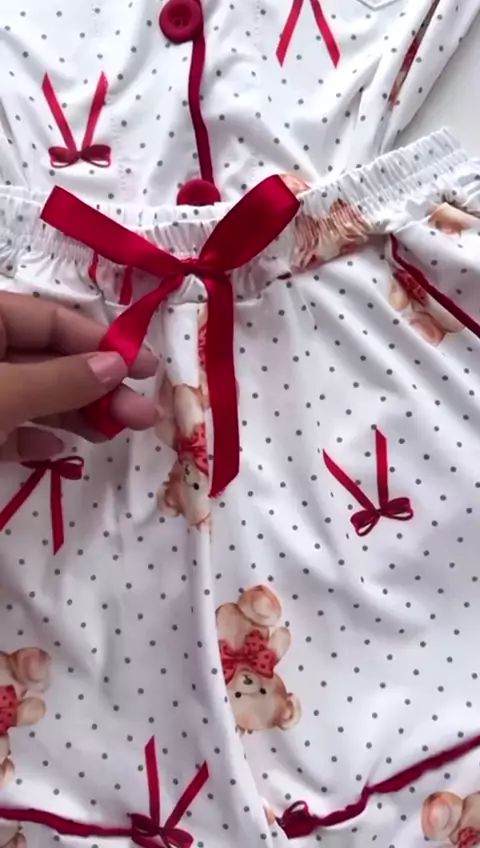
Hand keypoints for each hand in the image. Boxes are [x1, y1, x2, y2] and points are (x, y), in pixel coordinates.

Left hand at [0, 292, 157, 461]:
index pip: (50, 318)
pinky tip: (55, 448)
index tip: (145, 370)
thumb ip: (59, 380)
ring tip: (111, 434)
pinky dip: (33, 437)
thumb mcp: (4, 395)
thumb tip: (117, 365)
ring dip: (74, 414)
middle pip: (46, 360)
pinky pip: (7, 427)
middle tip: (142, 414)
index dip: (98, 342)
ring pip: (31, 395)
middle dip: (95, 387)